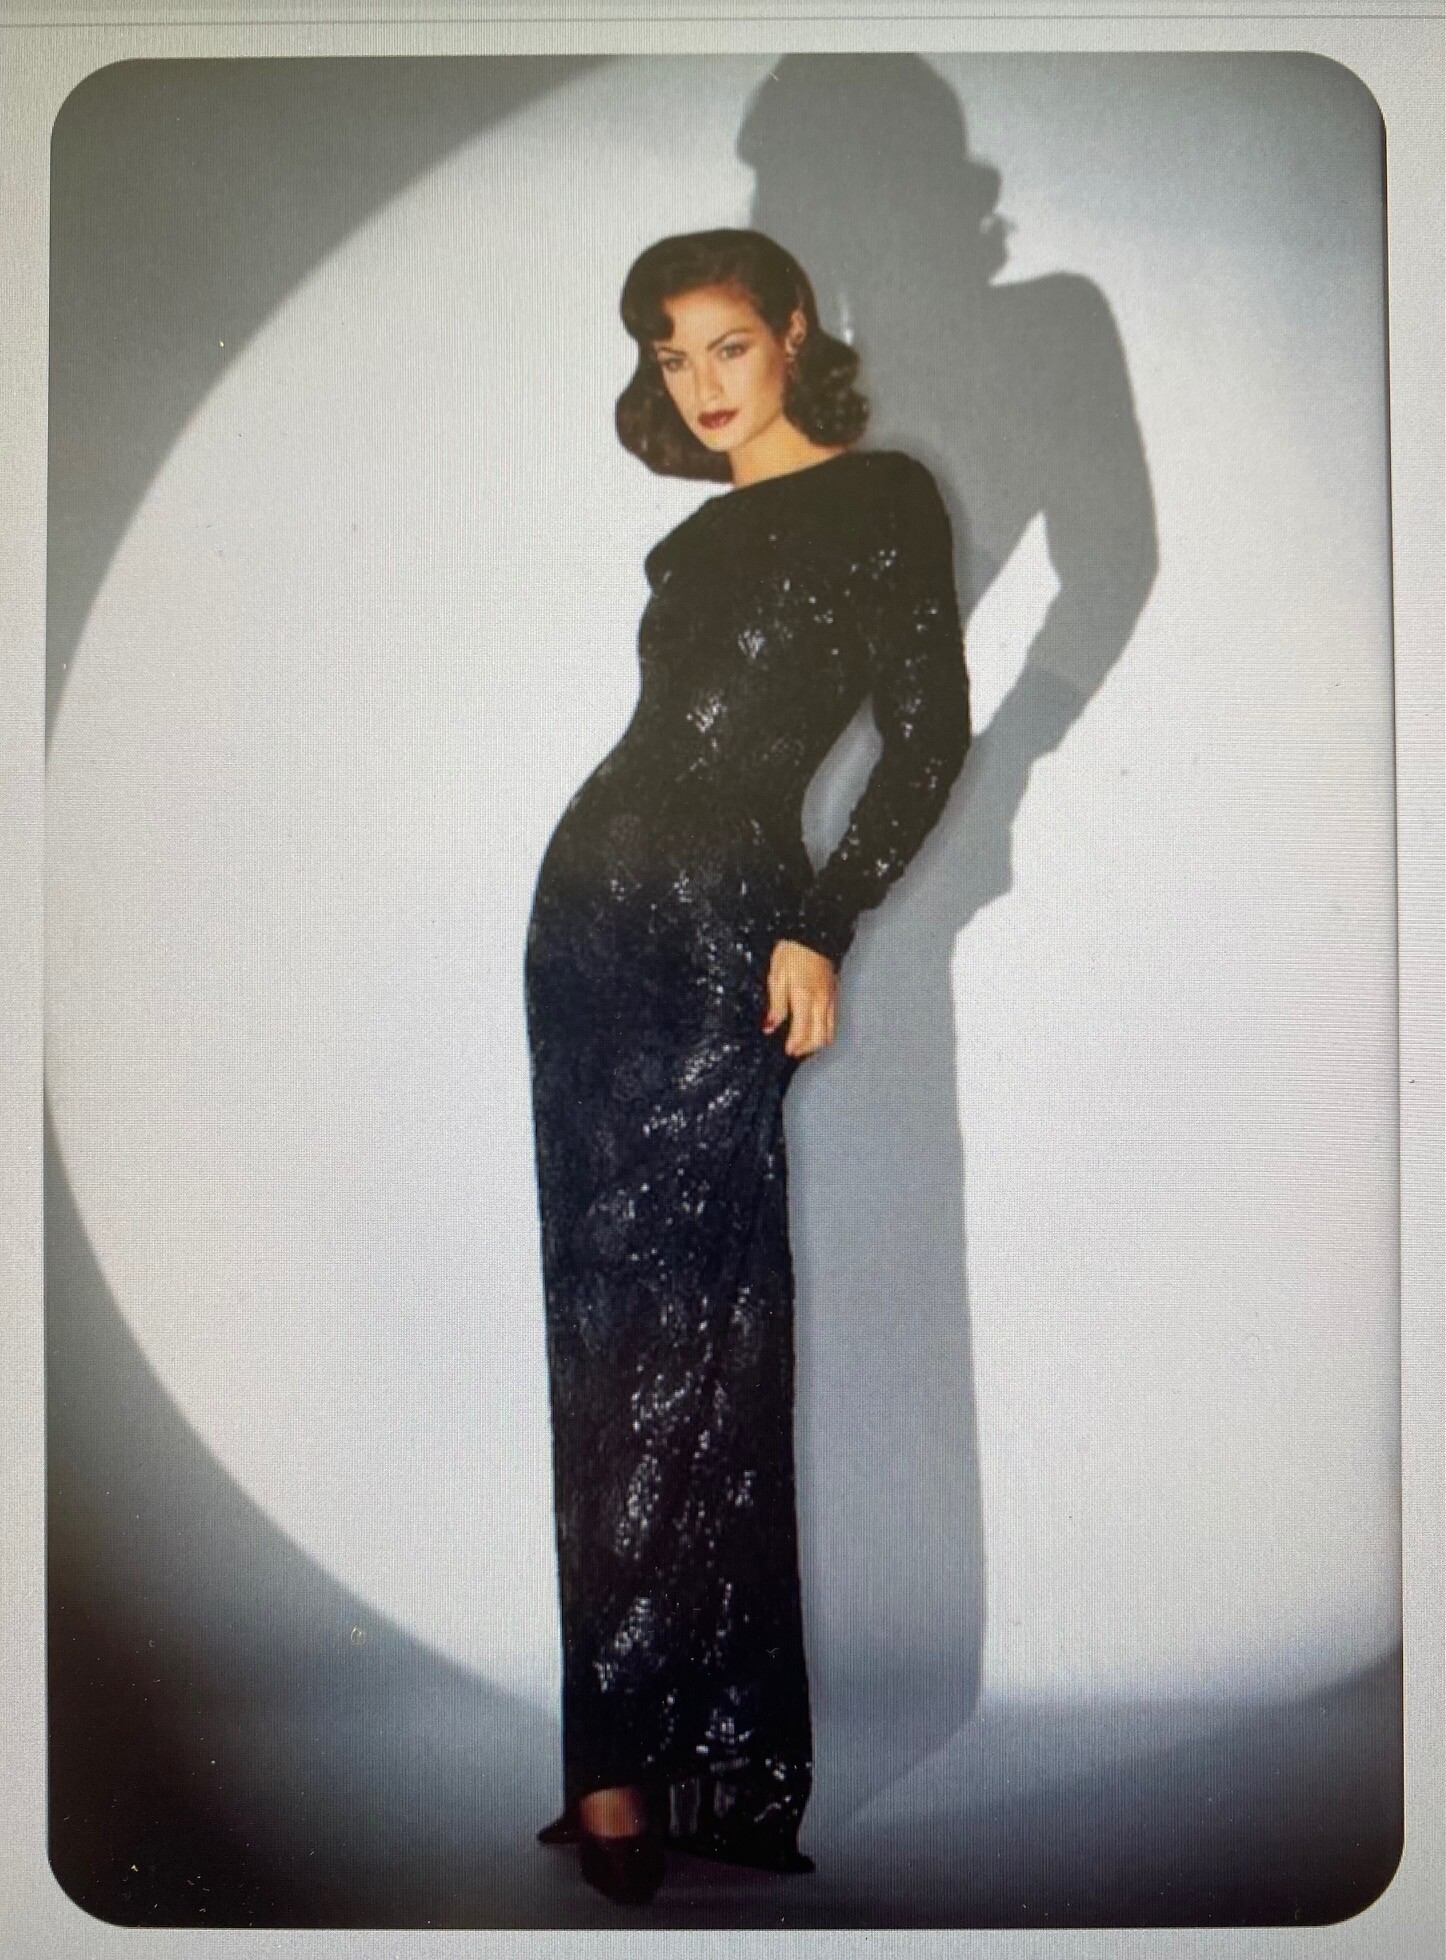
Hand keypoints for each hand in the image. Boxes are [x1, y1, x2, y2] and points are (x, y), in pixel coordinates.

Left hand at [762, 939, 838, 1057]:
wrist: (814, 932)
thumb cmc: (792, 950)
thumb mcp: (776, 976)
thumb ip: (776, 1005)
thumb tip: (771, 1026)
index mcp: (805, 997)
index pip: (803, 1032)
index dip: (795, 1046)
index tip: (786, 1051)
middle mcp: (822, 1001)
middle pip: (821, 1038)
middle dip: (807, 1048)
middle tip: (793, 1050)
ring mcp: (831, 998)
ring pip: (830, 1031)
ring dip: (817, 1041)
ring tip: (802, 1044)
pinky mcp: (835, 993)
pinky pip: (833, 1020)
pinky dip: (824, 1030)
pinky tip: (814, 1029)